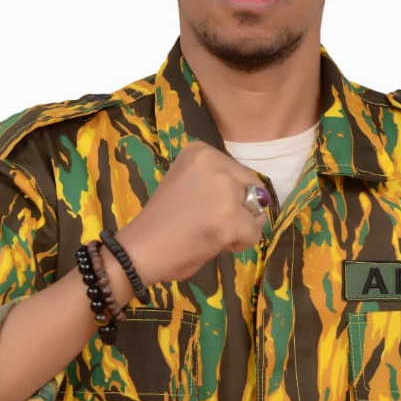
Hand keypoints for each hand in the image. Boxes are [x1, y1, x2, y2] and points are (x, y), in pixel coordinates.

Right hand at [115, 141, 269, 283]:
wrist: (140, 249)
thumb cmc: (162, 222)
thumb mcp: (190, 185)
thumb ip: (217, 184)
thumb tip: (260, 199)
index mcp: (201, 151)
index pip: (240, 175)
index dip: (229, 198)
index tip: (201, 208)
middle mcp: (214, 162)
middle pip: (253, 191)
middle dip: (238, 212)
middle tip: (206, 223)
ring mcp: (223, 188)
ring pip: (256, 213)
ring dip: (239, 228)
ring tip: (209, 233)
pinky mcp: (230, 216)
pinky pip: (254, 234)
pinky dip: (238, 244)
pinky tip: (213, 244)